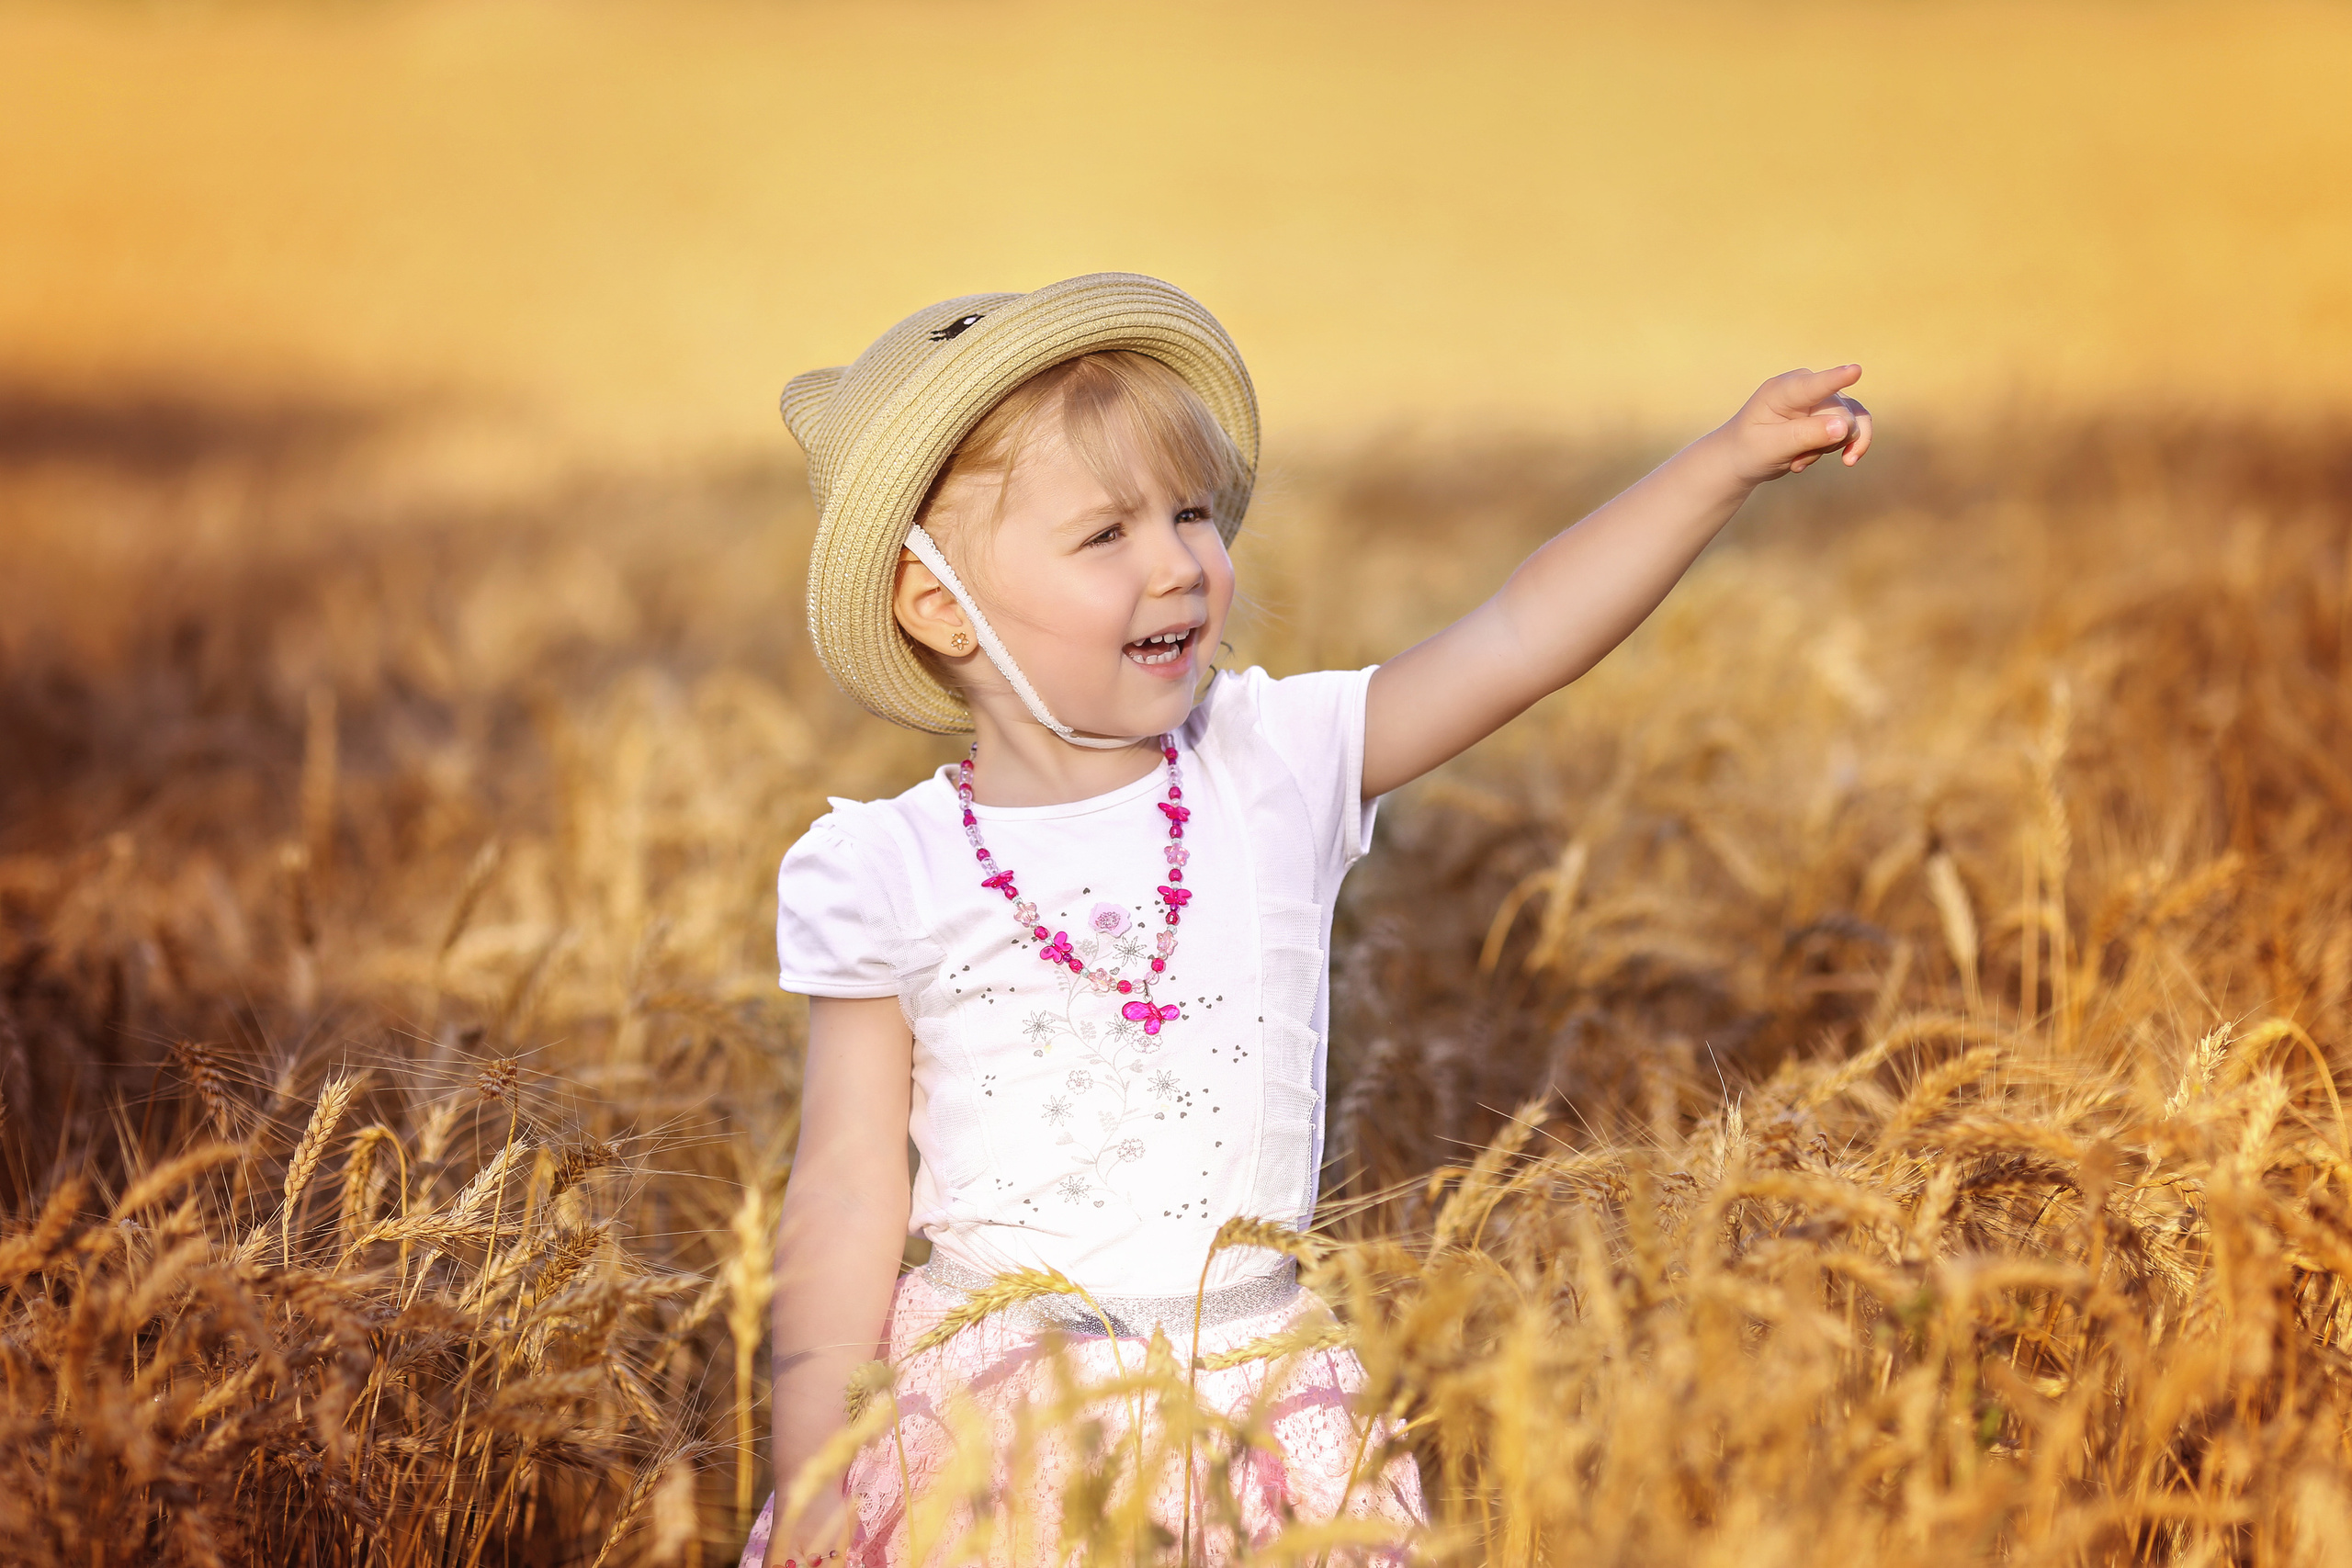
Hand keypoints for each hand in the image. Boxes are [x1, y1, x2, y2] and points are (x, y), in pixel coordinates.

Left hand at [1711, 365, 1872, 484]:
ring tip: (1798, 460)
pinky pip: (1855, 427)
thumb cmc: (1750, 448)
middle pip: (1840, 415)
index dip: (1836, 379)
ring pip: (1851, 422)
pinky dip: (1847, 447)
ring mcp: (1822, 397)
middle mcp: (1807, 386)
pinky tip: (1842, 460)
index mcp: (1783, 391)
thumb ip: (1806, 435)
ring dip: (1830, 448)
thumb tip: (1844, 426)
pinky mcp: (1832, 412)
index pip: (1814, 385)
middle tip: (1795, 462)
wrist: (1744, 456)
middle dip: (1824, 444)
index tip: (1856, 371)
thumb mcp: (1771, 446)